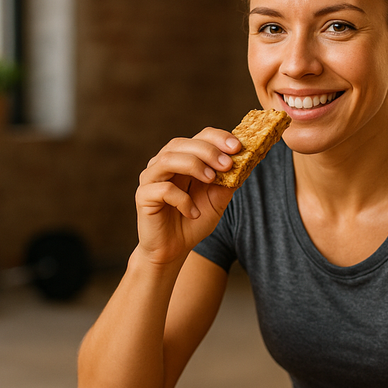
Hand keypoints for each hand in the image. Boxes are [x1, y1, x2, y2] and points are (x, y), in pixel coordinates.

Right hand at [134, 127, 238, 264]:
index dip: (218, 138)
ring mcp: (151, 178)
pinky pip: (163, 189)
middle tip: (228, 163)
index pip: (198, 137)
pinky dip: (182, 199)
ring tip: (212, 180)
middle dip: (208, 151)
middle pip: (182, 144)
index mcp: (182, 159)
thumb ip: (227, 182)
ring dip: (194, 165)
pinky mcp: (143, 196)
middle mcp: (163, 164)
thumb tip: (244, 163)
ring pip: (169, 159)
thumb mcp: (217, 201)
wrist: (172, 250)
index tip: (237, 146)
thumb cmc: (193, 222)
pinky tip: (193, 213)